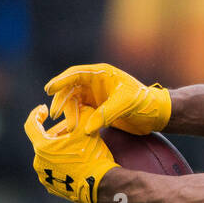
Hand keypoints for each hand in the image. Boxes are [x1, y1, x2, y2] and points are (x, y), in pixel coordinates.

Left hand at [24, 100, 118, 202]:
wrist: (100, 184)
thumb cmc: (92, 156)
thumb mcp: (87, 129)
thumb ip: (82, 112)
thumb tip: (81, 106)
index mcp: (42, 147)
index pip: (31, 124)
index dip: (37, 114)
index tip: (44, 109)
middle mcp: (38, 162)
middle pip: (45, 141)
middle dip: (58, 133)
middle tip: (75, 130)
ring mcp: (45, 177)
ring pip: (50, 156)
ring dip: (61, 149)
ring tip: (79, 147)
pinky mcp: (52, 187)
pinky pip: (54, 170)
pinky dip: (63, 163)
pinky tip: (78, 162)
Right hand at [45, 63, 170, 135]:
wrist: (154, 115)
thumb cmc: (143, 103)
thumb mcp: (125, 105)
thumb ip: (105, 115)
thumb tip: (85, 129)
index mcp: (102, 73)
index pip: (76, 74)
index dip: (61, 81)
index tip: (49, 89)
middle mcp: (95, 82)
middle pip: (70, 88)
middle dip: (62, 101)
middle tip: (56, 114)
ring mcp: (94, 95)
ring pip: (73, 102)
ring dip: (69, 113)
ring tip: (71, 127)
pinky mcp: (96, 108)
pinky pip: (79, 112)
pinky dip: (75, 119)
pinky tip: (73, 128)